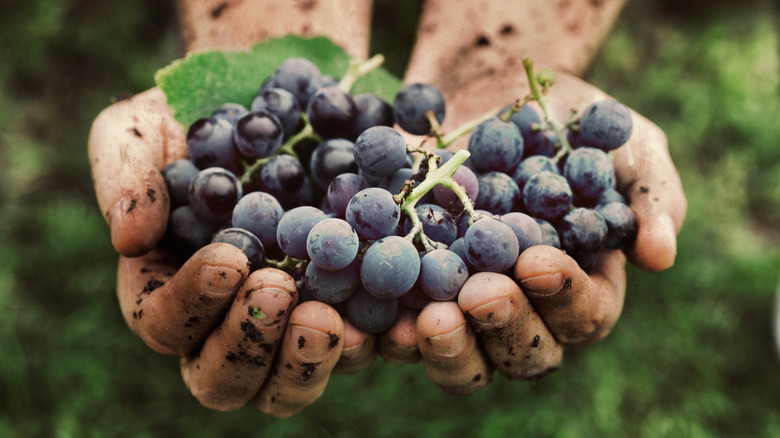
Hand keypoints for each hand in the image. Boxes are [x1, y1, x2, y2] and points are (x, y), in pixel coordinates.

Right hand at [88, 88, 370, 416]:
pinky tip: (397, 318)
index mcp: (171, 292)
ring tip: (329, 319)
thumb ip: (124, 176)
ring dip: (308, 362)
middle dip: (249, 344)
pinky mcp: (349, 309)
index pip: (166, 323)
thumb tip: (129, 239)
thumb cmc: (196, 118)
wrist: (278, 101)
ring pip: (290, 385)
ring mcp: (290, 322)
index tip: (230, 259)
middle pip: (226, 379)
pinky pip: (361, 348)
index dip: (193, 302)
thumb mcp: (143, 128)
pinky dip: (377, 342)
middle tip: (280, 291)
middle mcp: (228, 322)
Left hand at [411, 73, 686, 392]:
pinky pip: (399, 323)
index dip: (564, 297)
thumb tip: (660, 256)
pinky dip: (386, 327)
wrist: (492, 91)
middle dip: (504, 327)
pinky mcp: (412, 288)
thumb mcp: (626, 144)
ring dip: (446, 347)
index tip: (538, 262)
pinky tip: (373, 315)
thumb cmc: (570, 121)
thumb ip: (651, 196)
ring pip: (461, 354)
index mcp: (583, 287)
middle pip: (522, 352)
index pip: (585, 314)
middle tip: (481, 295)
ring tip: (429, 320)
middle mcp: (526, 309)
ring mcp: (465, 304)